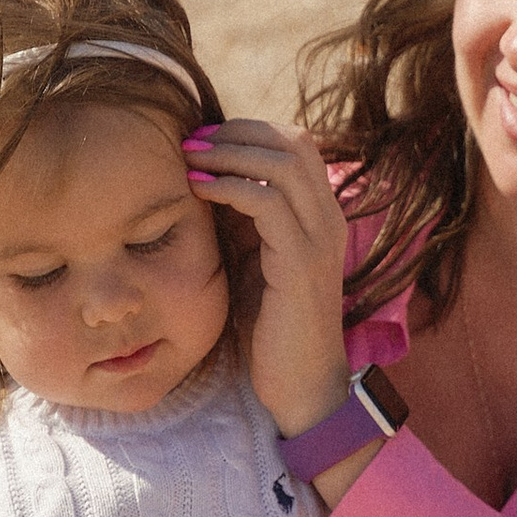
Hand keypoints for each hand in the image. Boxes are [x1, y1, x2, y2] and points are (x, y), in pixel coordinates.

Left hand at [181, 118, 355, 443]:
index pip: (294, 143)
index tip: (200, 140)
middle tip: (189, 141)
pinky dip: (229, 186)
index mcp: (319, 215)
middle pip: (292, 140)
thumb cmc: (270, 327)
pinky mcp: (300, 262)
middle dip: (235, 132)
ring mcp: (319, 238)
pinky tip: (198, 189)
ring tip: (189, 157)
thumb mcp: (252, 260)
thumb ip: (239, 220)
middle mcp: (328, 218)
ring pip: (282, 162)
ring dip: (229, 152)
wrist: (299, 384)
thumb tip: (201, 176)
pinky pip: (267, 202)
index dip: (247, 132)